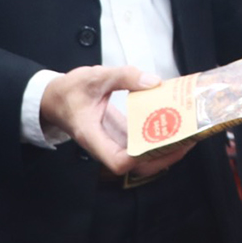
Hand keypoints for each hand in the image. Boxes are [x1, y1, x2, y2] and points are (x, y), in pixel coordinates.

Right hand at [39, 64, 190, 178]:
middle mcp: (103, 145)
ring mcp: (112, 143)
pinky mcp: (118, 138)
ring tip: (187, 134)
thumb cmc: (69, 92)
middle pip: (137, 165)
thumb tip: (153, 82)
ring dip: (164, 150)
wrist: (54, 99)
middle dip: (164, 156)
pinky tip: (172, 126)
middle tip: (187, 139)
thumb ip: (124, 76)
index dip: (140, 158)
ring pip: (141, 158)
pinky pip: (140, 146)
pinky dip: (157, 139)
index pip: (118, 162)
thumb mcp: (94, 77)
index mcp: (91, 136)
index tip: (159, 144)